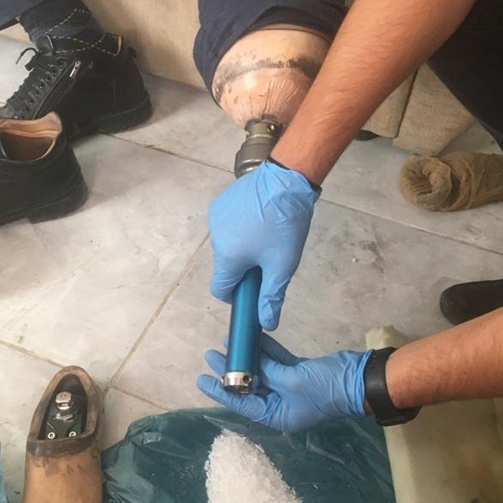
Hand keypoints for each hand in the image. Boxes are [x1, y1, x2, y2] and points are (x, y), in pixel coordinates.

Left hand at [197, 334, 371, 432]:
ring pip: (262, 371)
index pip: (243, 404)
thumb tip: (252, 364)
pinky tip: (253, 337)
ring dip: (247, 357)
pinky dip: (266, 350)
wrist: (362, 378)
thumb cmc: (327, 388)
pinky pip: (277, 362)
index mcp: (278, 416)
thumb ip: (269, 372)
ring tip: (227, 341)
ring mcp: (290, 387)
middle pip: (250, 386)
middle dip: (231, 370)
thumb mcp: (293, 381)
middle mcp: (281, 404)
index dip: (221, 391)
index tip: (202, 379)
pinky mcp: (300, 372)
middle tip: (210, 355)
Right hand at [208, 161, 319, 329]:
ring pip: (227, 247)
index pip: (220, 290)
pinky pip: (227, 227)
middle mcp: (215, 239)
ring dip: (242, 248)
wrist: (287, 178)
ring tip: (267, 235)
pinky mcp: (220, 204)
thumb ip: (271, 297)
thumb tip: (267, 324)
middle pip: (226, 267)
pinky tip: (258, 219)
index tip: (256, 286)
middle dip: (244, 269)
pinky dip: (240, 230)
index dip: (237, 295)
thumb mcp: (282, 265)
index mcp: (227, 257)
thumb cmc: (285, 224)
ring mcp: (215, 218)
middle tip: (269, 258)